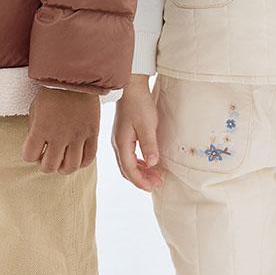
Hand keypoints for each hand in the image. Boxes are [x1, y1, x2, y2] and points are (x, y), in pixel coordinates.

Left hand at [21, 89, 99, 173]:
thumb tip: (38, 146)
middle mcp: (59, 135)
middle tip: (47, 157)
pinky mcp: (92, 133)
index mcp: (41, 128)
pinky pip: (89, 158)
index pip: (29, 156)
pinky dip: (82, 163)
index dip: (29, 155)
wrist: (77, 76)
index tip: (33, 149)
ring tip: (62, 160)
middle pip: (49, 167)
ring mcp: (78, 136)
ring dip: (63, 168)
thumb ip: (35, 128)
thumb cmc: (53, 91)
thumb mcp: (35, 108)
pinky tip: (77, 158)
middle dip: (45, 165)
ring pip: (70, 167)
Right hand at [112, 74, 161, 191]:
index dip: (140, 181)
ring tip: (156, 175)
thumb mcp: (146, 125)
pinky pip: (130, 155)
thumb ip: (149, 145)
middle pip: (127, 169)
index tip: (152, 187)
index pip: (129, 169)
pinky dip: (139, 163)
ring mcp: (120, 139)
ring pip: (128, 163)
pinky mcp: (124, 135)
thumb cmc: (138, 103)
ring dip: (141, 171)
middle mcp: (118, 144)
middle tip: (157, 183)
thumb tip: (153, 163)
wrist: (131, 86)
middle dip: (141, 179)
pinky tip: (149, 163)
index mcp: (122, 143)